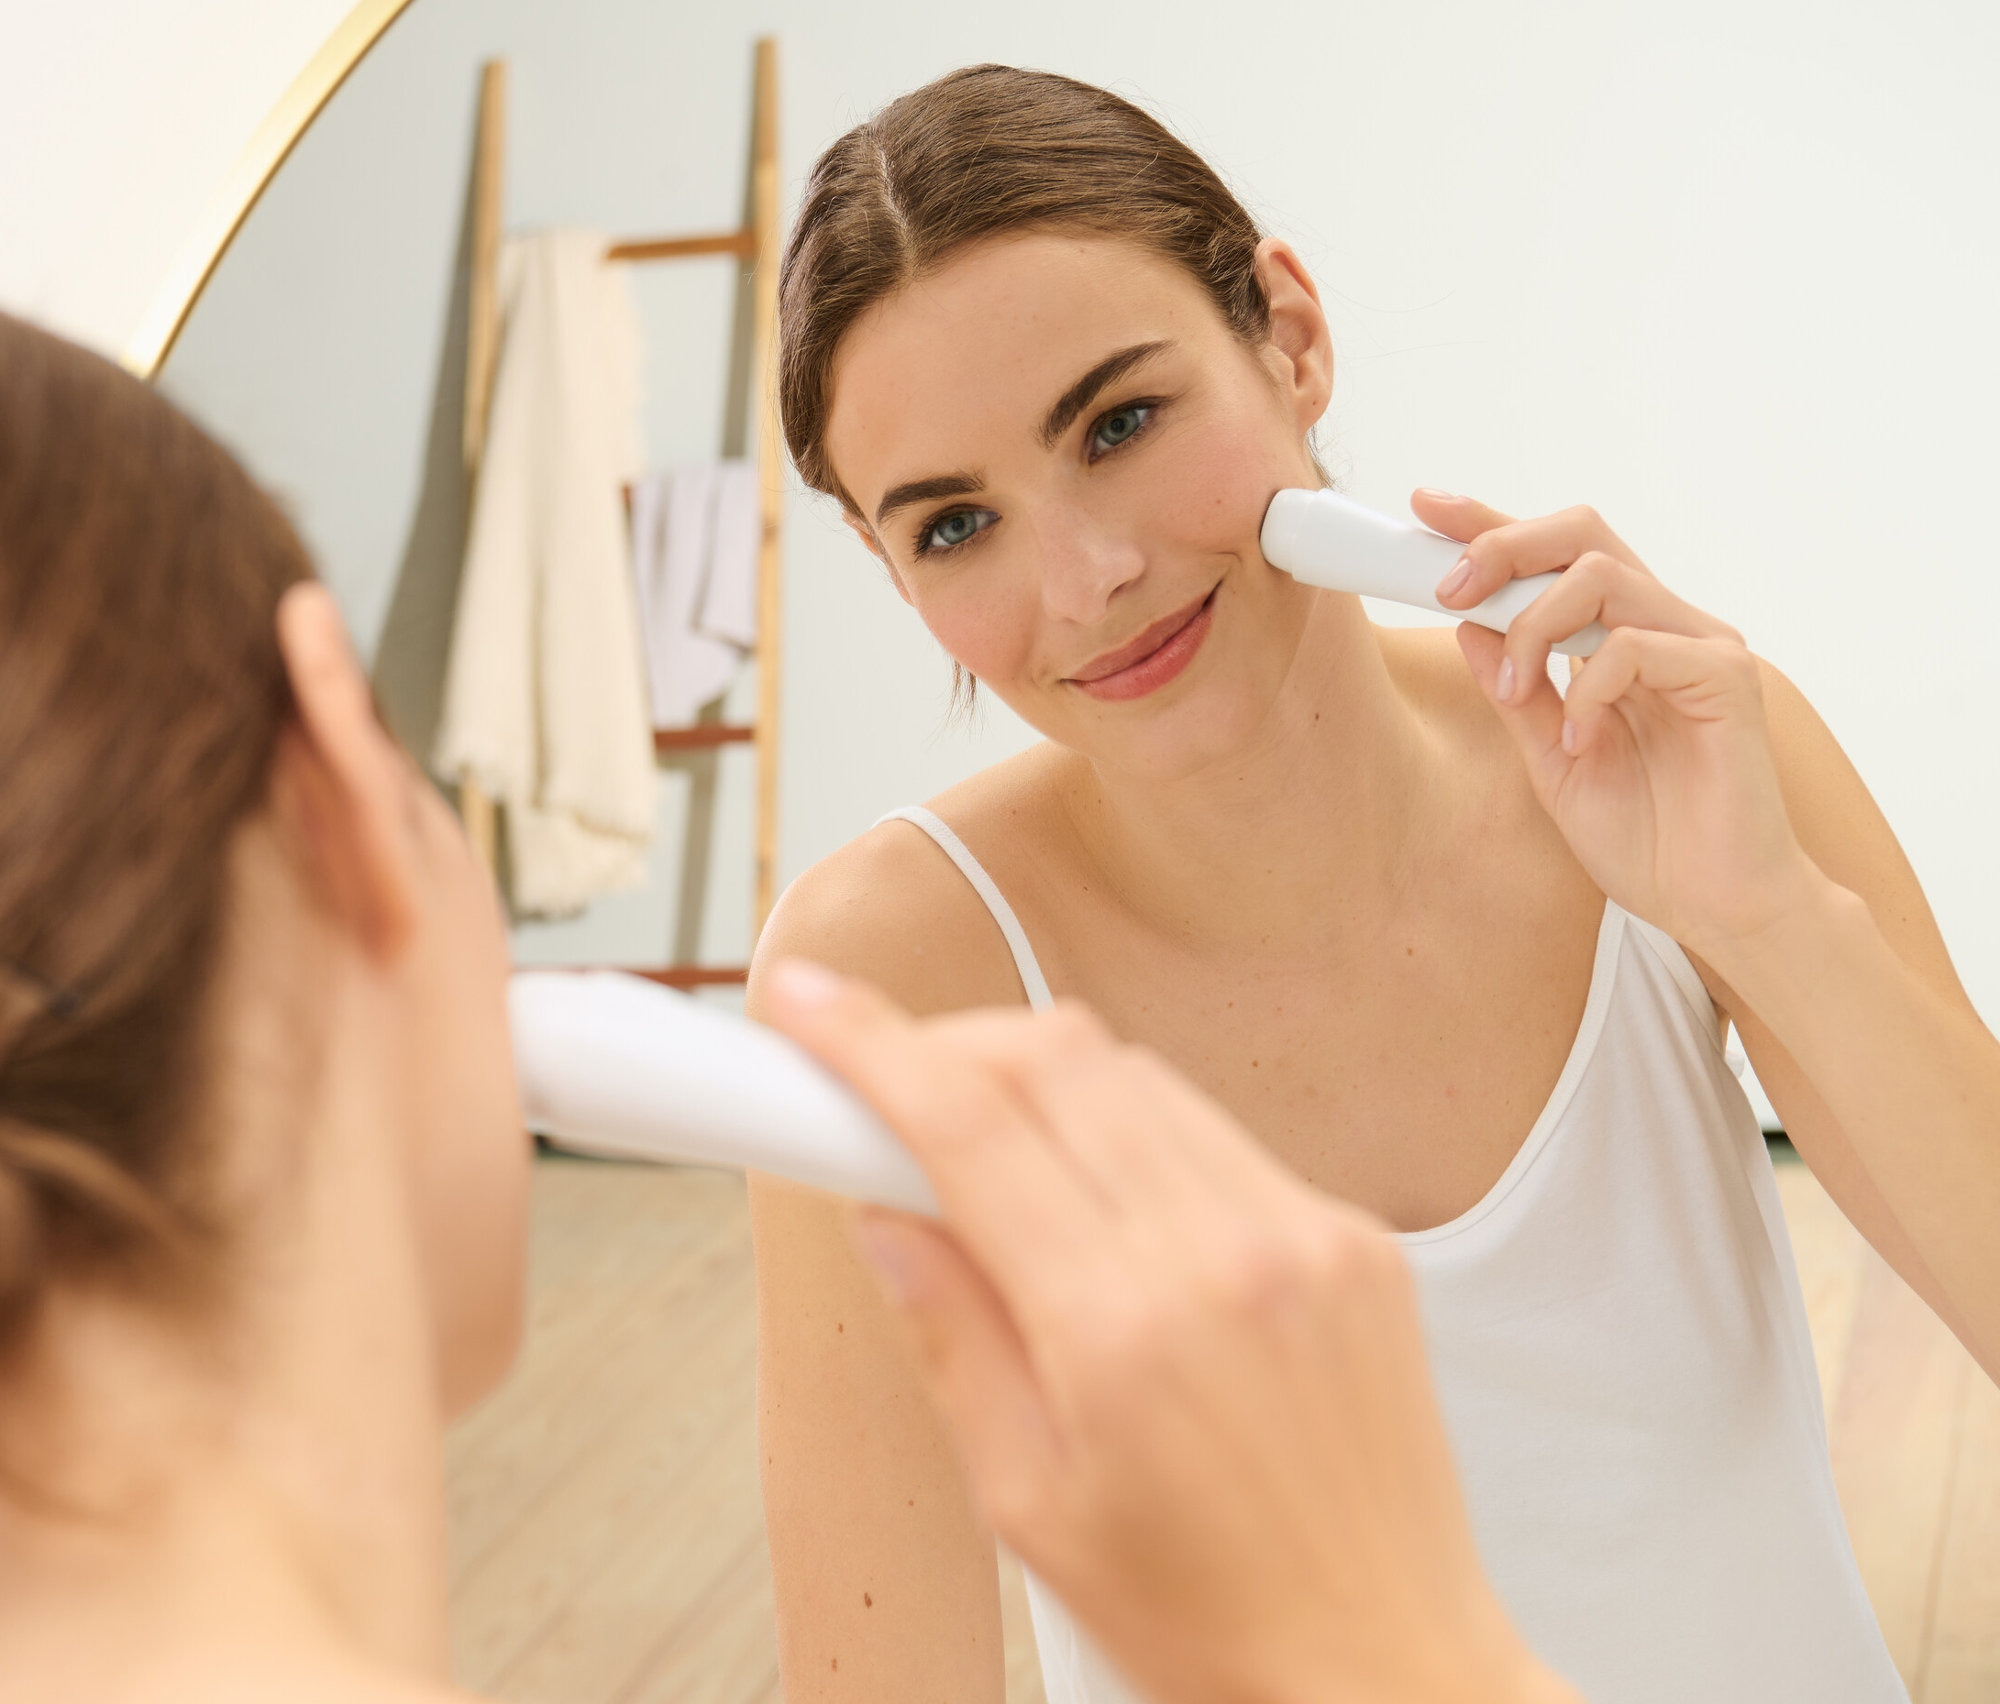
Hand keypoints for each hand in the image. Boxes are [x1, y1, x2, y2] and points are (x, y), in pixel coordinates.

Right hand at [765, 961, 1576, 1703]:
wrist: (1385, 1664)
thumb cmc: (1213, 1621)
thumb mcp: (1028, 1504)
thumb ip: (952, 1338)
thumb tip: (891, 1220)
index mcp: (1121, 1329)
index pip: (969, 1126)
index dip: (868, 1045)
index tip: (811, 1009)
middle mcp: (1224, 1252)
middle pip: (1054, 1056)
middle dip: (951, 1044)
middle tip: (889, 1090)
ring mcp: (1303, 1230)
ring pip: (1136, 1074)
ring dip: (1042, 1079)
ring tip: (997, 1155)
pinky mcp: (1352, 1235)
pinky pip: (1217, 1129)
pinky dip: (1136, 1129)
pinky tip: (1108, 1199)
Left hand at [1412, 490, 1829, 951]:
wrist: (1715, 907)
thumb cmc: (1647, 840)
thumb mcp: (1552, 762)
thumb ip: (1517, 695)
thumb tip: (1467, 625)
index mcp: (1621, 641)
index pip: (1555, 558)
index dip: (1491, 525)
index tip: (1425, 509)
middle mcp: (1665, 627)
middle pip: (1583, 535)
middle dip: (1502, 546)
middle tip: (1448, 589)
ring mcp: (1700, 646)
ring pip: (1602, 578)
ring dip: (1533, 628)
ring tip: (1514, 692)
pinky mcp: (1726, 678)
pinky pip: (1635, 646)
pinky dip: (1587, 688)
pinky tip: (1580, 740)